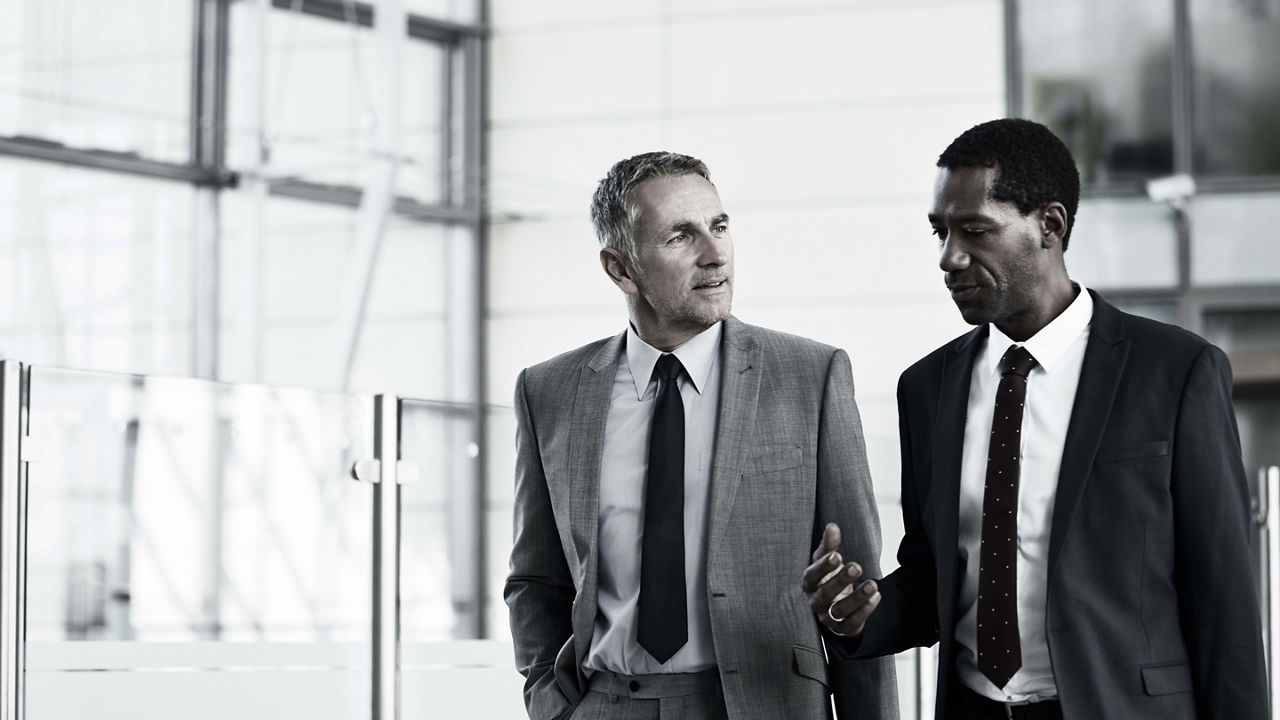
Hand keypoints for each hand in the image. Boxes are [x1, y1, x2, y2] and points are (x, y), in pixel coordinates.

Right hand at [802, 522, 879, 636]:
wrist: (835, 605)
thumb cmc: (828, 578)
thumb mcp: (828, 561)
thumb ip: (829, 545)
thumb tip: (832, 526)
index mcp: (809, 583)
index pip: (811, 576)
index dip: (823, 567)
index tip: (837, 556)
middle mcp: (815, 602)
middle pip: (825, 594)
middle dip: (841, 581)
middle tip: (856, 566)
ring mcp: (828, 617)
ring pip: (839, 611)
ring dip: (857, 598)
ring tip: (872, 584)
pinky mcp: (842, 628)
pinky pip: (852, 623)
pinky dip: (865, 611)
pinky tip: (876, 596)